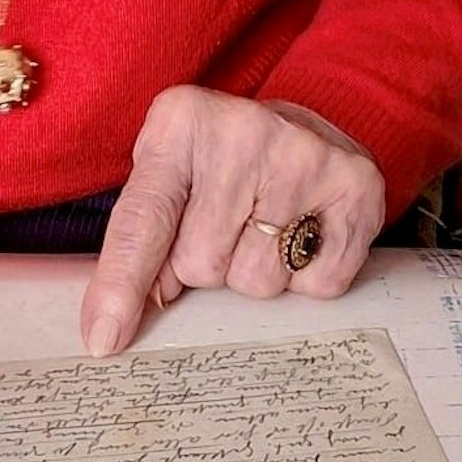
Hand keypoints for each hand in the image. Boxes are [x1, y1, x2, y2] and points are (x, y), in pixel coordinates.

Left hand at [81, 87, 386, 355]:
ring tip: (265, 222)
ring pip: (259, 282)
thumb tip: (112, 328)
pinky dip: (306, 275)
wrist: (302, 126)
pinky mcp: (358, 186)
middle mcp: (244, 130)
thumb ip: (140, 242)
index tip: (102, 340)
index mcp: (180, 122)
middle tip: (227, 222)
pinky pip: (317, 285)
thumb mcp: (168, 176)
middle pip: (202, 265)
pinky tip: (304, 230)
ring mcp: (306, 155)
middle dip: (208, 263)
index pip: (143, 220)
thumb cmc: (219, 162)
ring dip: (256, 269)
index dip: (122, 284)